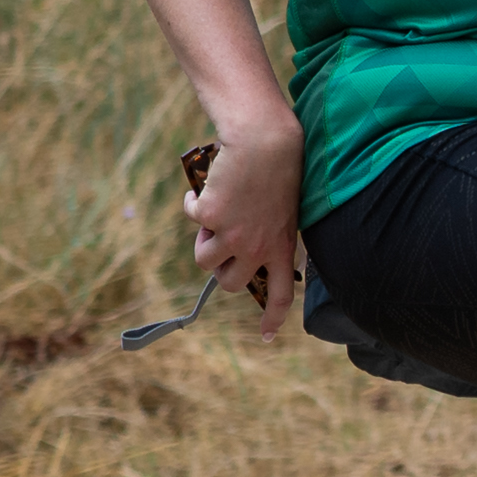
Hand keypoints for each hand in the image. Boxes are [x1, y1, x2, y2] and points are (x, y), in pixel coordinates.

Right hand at [183, 124, 306, 340]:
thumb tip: (245, 257)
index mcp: (283, 247)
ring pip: (204, 258)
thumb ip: (271, 237)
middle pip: (229, 283)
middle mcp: (258, 248)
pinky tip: (208, 185)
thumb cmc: (278, 171)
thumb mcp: (285, 212)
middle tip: (221, 242)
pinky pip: (191, 216)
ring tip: (215, 213)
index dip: (273, 316)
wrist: (264, 141)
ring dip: (203, 238)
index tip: (266, 336)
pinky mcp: (210, 217)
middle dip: (219, 268)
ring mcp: (233, 235)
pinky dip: (193, 201)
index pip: (282, 293)